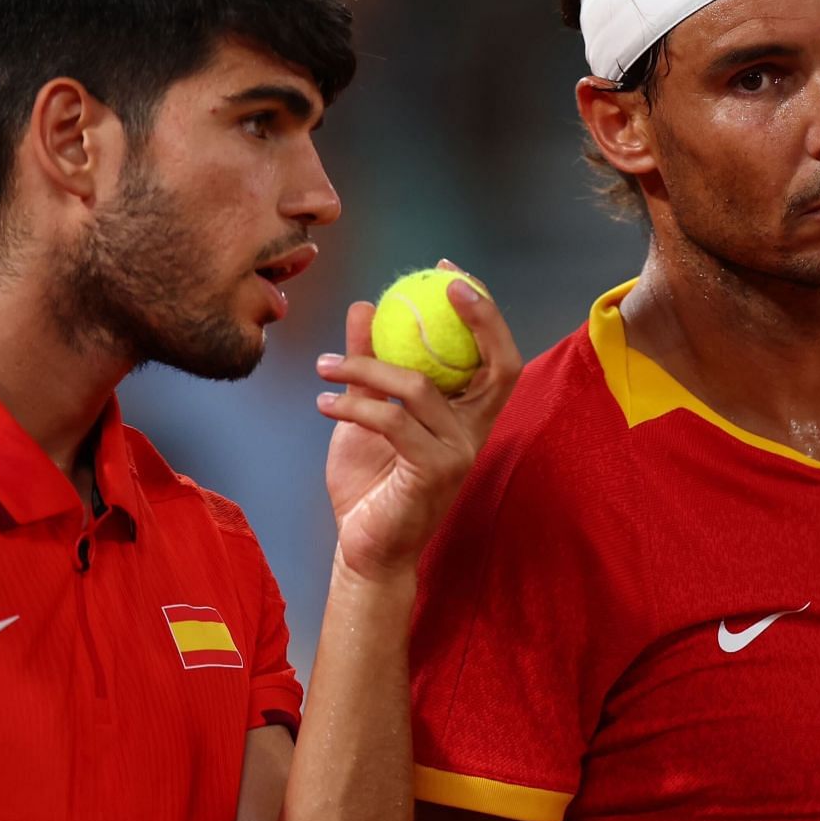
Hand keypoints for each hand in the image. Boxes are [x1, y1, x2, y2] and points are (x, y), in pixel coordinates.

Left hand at [315, 259, 520, 582]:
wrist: (363, 547)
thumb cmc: (369, 481)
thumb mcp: (365, 411)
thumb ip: (370, 361)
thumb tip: (366, 306)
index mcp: (467, 414)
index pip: (496, 355)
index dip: (483, 312)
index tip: (448, 274)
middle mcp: (474, 432)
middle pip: (494, 363)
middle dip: (474, 317)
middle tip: (429, 285)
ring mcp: (459, 453)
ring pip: (419, 387)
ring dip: (364, 368)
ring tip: (324, 366)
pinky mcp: (433, 473)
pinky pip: (392, 422)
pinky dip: (353, 405)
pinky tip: (323, 402)